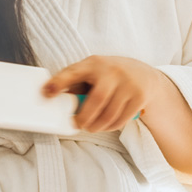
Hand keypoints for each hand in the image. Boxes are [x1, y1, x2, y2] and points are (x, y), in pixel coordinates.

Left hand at [42, 56, 157, 131]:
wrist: (145, 76)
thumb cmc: (110, 76)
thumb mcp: (94, 72)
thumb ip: (75, 83)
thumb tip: (52, 98)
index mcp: (95, 63)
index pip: (74, 72)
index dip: (59, 82)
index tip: (46, 93)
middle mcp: (113, 71)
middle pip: (97, 99)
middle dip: (84, 118)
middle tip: (77, 124)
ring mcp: (129, 84)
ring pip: (109, 114)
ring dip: (96, 126)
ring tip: (91, 127)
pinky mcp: (139, 96)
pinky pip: (121, 120)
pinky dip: (110, 127)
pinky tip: (105, 125)